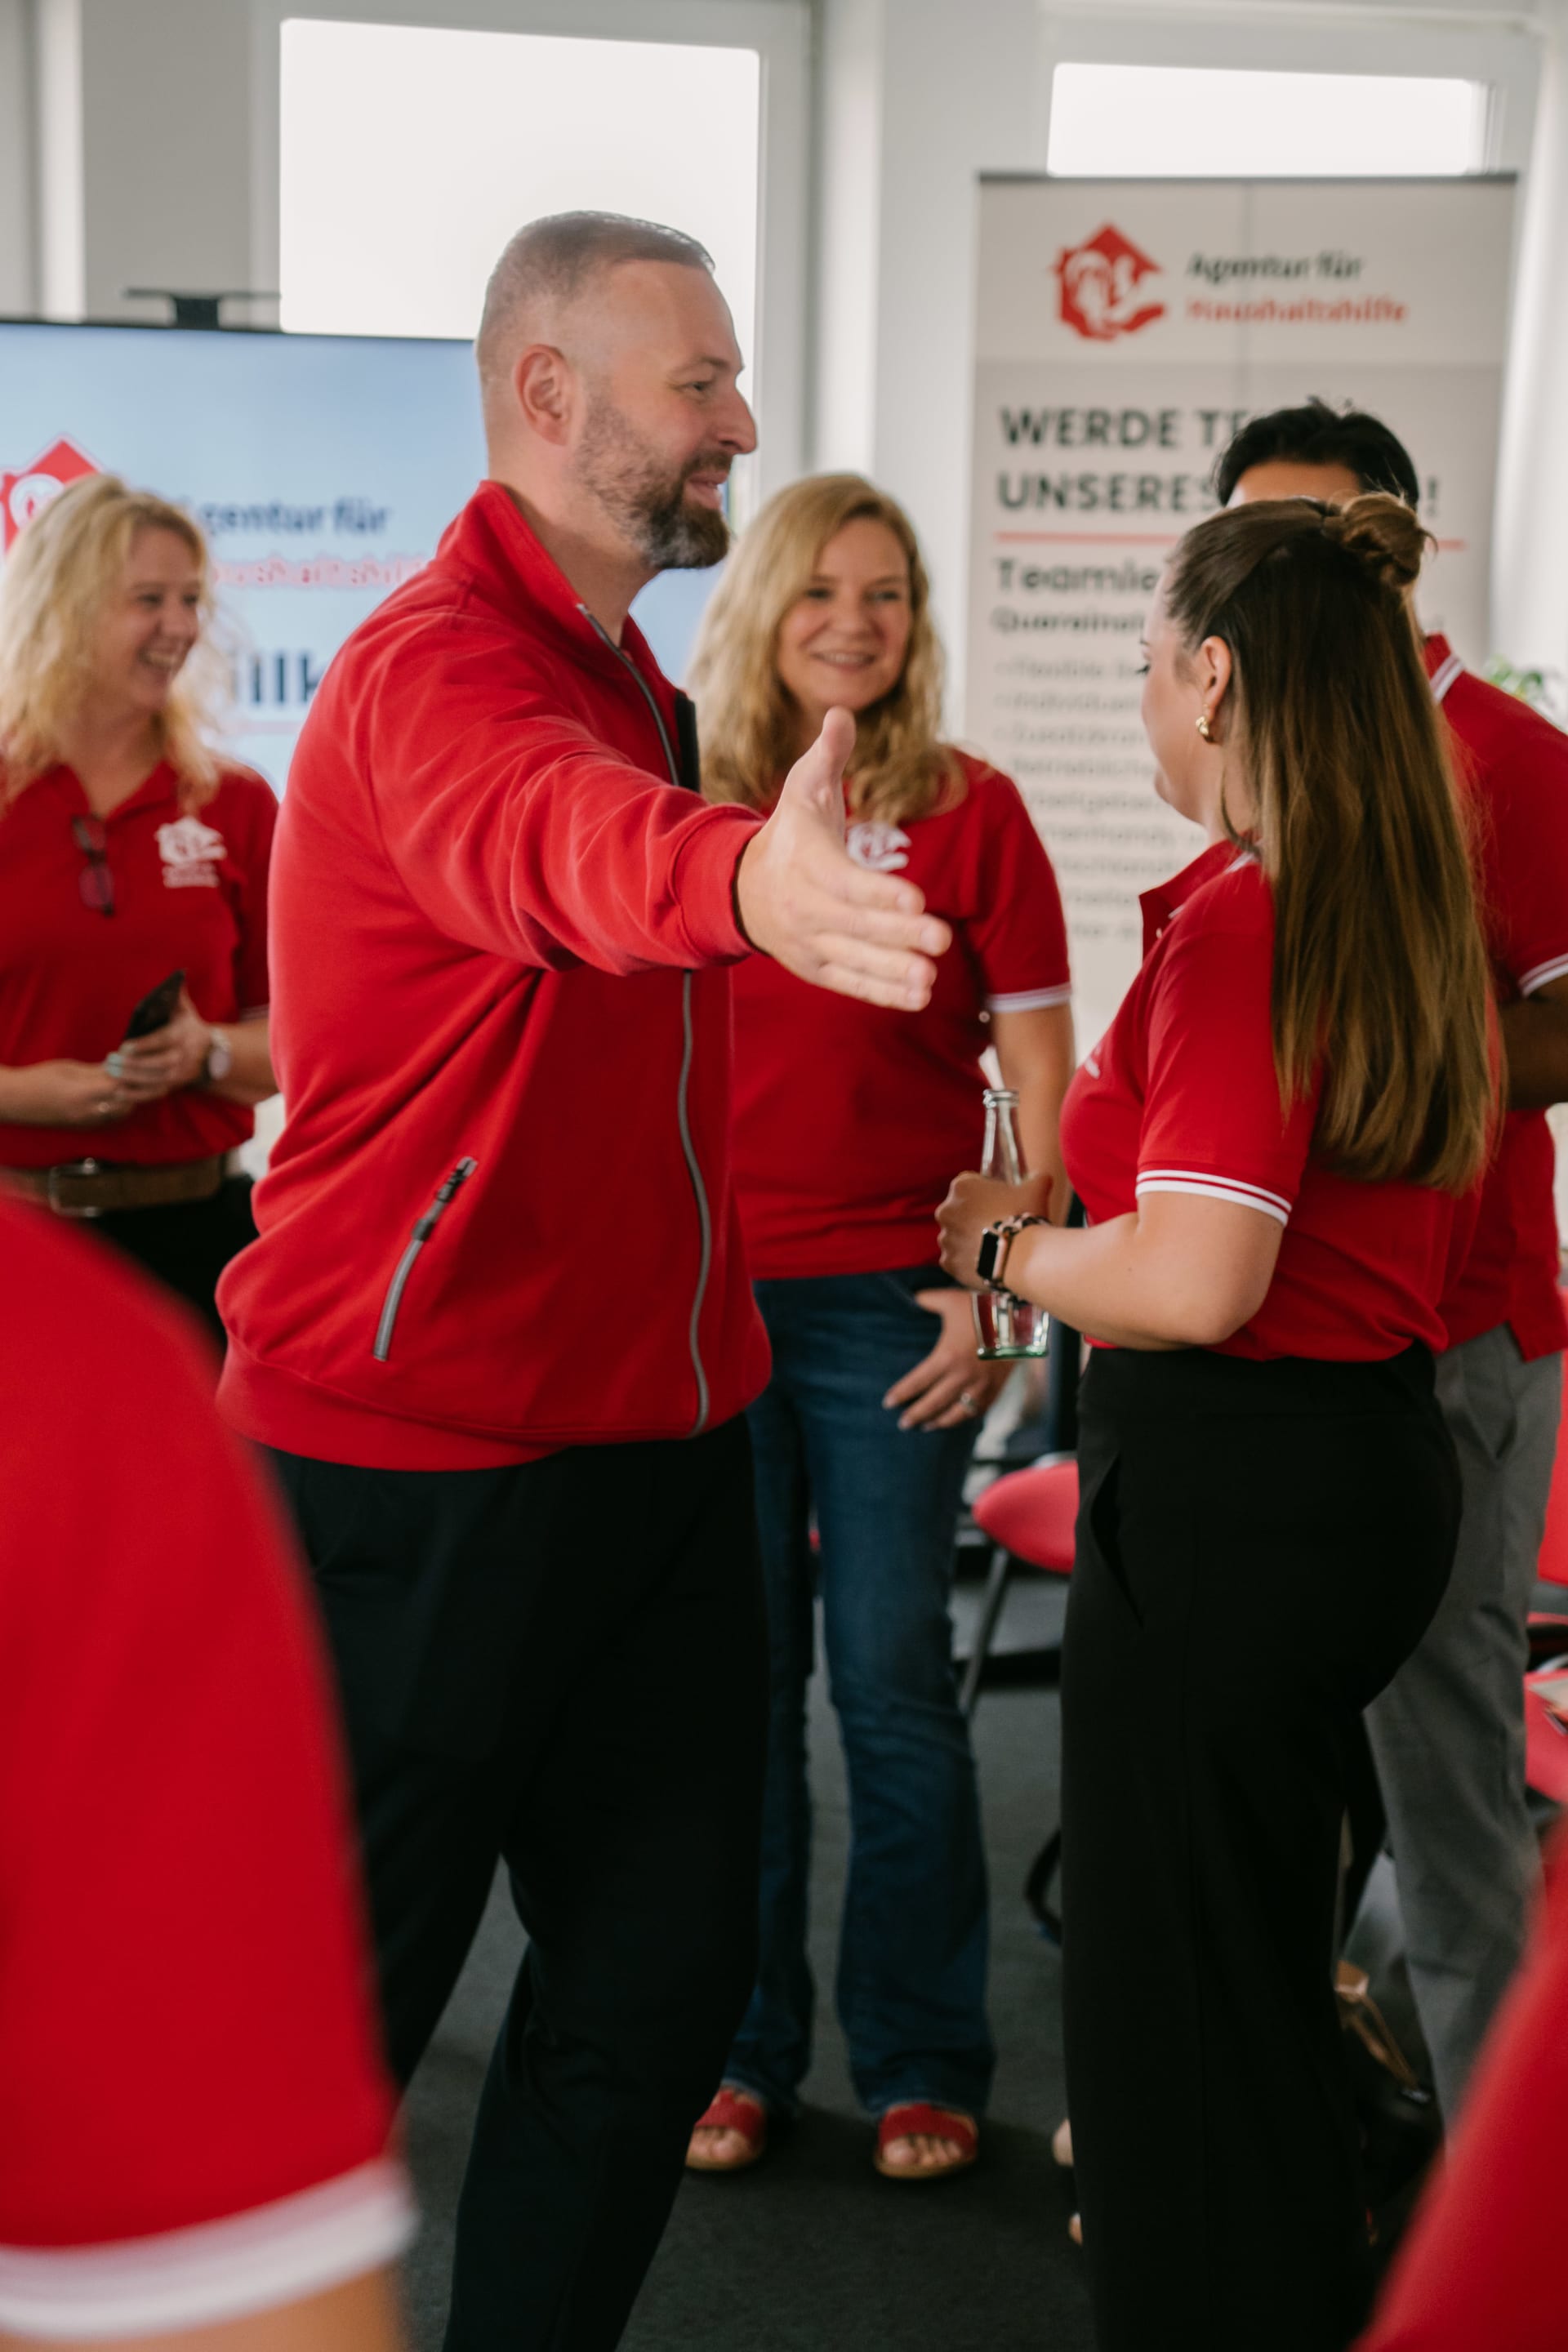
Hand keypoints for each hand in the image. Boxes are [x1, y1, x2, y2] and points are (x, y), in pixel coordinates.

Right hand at [0, 1060, 134, 1128]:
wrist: (17, 1100)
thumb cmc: (39, 1078)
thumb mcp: (68, 1068)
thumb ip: (95, 1070)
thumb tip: (118, 1065)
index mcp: (82, 1093)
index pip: (119, 1087)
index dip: (128, 1075)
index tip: (131, 1064)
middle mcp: (87, 1111)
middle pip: (125, 1103)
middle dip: (132, 1088)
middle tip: (131, 1074)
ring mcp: (85, 1122)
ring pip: (120, 1114)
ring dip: (126, 1100)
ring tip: (121, 1084)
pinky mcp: (82, 1127)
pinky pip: (109, 1120)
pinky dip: (116, 1109)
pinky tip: (111, 1096)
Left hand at [104, 989, 212, 1101]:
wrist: (209, 1053)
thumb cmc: (188, 1026)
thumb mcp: (185, 1010)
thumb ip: (177, 995)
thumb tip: (176, 977)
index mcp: (184, 1036)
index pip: (162, 1041)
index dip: (143, 1045)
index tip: (124, 1046)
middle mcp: (184, 1057)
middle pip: (157, 1064)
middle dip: (133, 1064)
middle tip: (111, 1060)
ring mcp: (180, 1075)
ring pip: (154, 1080)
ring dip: (131, 1079)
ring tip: (110, 1073)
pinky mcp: (174, 1087)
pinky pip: (155, 1094)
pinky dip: (136, 1095)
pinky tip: (118, 1092)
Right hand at [734, 708, 950, 1008]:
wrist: (742, 890)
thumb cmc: (791, 833)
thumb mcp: (802, 787)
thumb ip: (828, 754)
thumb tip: (841, 712)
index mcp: (805, 860)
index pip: (844, 881)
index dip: (880, 893)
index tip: (917, 898)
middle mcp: (803, 906)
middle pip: (855, 925)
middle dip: (899, 934)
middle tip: (943, 938)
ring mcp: (809, 942)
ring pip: (854, 959)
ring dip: (894, 970)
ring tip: (931, 977)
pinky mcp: (816, 968)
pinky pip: (850, 983)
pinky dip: (882, 992)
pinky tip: (918, 996)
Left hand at [883, 1289, 1011, 1430]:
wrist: (1019, 1318)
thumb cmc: (982, 1308)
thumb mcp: (951, 1300)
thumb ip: (928, 1300)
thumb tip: (914, 1297)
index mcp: (946, 1358)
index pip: (917, 1382)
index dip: (901, 1394)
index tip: (888, 1403)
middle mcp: (961, 1377)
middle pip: (933, 1404)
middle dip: (915, 1415)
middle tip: (903, 1423)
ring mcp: (980, 1387)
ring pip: (955, 1413)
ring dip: (939, 1422)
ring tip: (927, 1426)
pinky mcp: (996, 1389)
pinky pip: (977, 1411)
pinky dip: (964, 1417)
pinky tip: (956, 1418)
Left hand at [937, 1171, 1051, 1289]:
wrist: (1019, 1255)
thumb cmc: (1025, 1216)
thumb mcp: (1036, 1190)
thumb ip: (1038, 1179)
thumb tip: (1044, 1178)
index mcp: (961, 1187)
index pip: (969, 1186)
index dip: (986, 1195)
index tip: (999, 1204)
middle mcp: (946, 1210)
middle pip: (959, 1213)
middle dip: (974, 1218)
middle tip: (998, 1227)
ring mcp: (945, 1238)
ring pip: (957, 1238)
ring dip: (970, 1241)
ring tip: (995, 1248)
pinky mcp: (948, 1261)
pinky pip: (957, 1260)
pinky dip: (969, 1263)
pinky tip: (987, 1263)